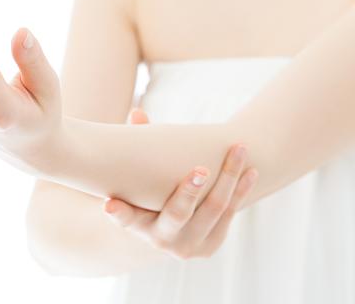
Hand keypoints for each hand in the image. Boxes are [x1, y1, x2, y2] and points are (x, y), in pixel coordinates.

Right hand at [103, 108, 258, 259]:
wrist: (170, 228)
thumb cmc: (148, 192)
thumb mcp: (139, 175)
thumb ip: (138, 145)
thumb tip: (138, 113)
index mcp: (136, 223)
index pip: (124, 217)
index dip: (117, 212)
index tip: (109, 204)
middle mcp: (160, 240)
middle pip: (177, 214)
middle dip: (189, 193)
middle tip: (200, 170)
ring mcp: (187, 246)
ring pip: (212, 211)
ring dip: (229, 180)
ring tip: (239, 151)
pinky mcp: (209, 245)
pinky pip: (228, 215)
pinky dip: (239, 191)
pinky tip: (250, 172)